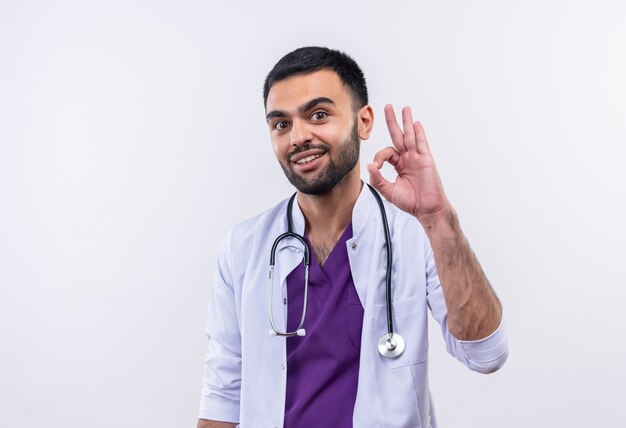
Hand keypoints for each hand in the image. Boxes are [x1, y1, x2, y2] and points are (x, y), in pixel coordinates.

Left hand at [367, 105, 449, 221]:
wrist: (427, 209)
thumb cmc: (411, 202)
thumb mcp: (389, 191)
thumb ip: (378, 179)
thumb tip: (369, 166)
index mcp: (399, 164)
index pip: (386, 153)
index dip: (379, 157)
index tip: (376, 167)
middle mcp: (408, 158)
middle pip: (399, 136)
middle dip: (393, 121)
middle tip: (388, 107)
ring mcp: (417, 158)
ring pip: (410, 136)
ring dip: (407, 122)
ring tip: (405, 109)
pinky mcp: (426, 160)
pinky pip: (422, 144)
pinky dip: (419, 134)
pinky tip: (416, 123)